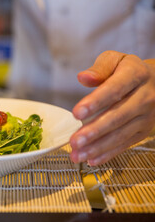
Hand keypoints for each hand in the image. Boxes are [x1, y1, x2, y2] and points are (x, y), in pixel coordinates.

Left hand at [70, 50, 154, 165]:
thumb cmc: (127, 70)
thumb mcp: (116, 60)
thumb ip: (99, 68)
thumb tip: (83, 77)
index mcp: (136, 75)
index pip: (114, 89)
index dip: (95, 102)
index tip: (76, 113)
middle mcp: (145, 97)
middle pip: (118, 116)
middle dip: (94, 131)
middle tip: (74, 141)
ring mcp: (147, 117)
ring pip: (121, 134)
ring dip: (97, 147)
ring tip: (77, 155)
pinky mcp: (144, 132)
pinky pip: (125, 144)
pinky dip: (108, 154)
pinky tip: (91, 160)